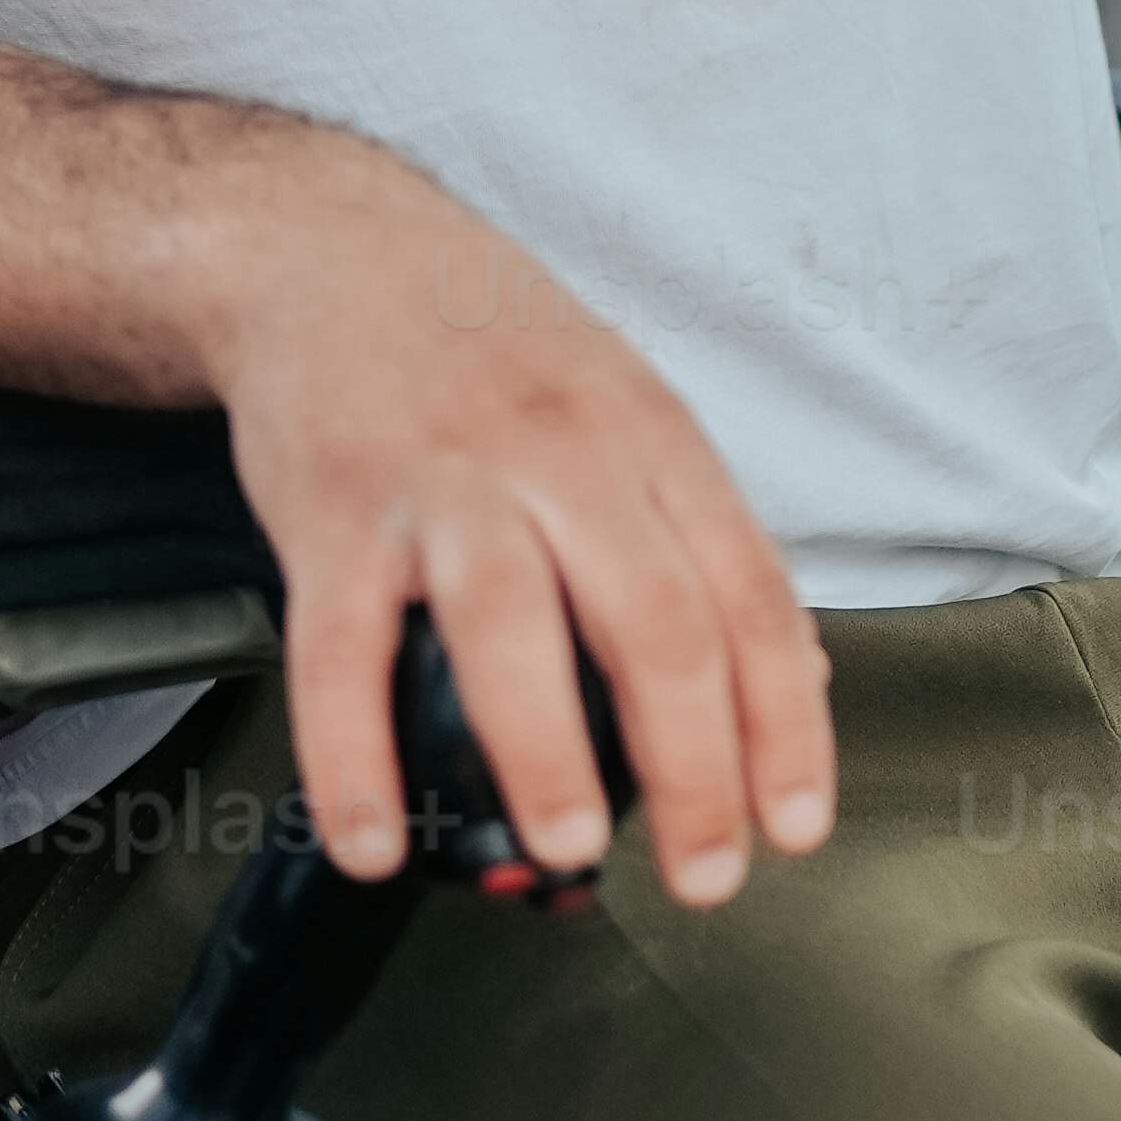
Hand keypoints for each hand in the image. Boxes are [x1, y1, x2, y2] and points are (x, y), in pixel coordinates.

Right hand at [199, 119, 838, 911]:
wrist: (326, 247)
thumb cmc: (483, 345)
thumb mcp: (625, 405)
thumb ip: (697, 536)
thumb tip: (791, 674)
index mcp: (648, 439)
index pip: (748, 594)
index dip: (785, 722)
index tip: (794, 827)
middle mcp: (560, 456)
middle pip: (655, 619)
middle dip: (693, 766)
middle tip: (707, 873)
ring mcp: (443, 482)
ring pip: (511, 623)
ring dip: (546, 750)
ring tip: (567, 846)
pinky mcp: (333, 513)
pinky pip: (341, 650)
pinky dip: (354, 755)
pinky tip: (374, 835)